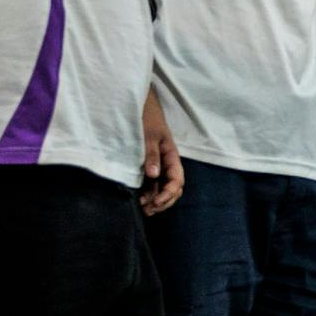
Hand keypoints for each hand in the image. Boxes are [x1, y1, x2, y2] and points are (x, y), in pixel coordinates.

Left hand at [140, 88, 183, 215]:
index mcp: (171, 156)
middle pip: (173, 189)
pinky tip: (138, 199)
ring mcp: (158, 166)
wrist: (138, 105)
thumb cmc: (146, 118)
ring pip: (163, 189)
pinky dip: (148, 194)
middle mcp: (167, 163)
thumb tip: (154, 175)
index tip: (155, 202)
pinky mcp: (147, 166)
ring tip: (143, 208)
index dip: (168, 194)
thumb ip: (151, 155)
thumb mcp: (149, 135)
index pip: (177, 181)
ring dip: (156, 201)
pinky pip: (152, 185)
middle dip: (164, 202)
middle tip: (148, 209)